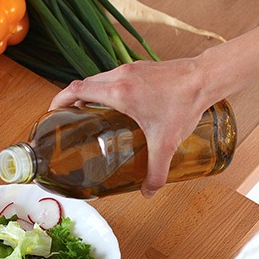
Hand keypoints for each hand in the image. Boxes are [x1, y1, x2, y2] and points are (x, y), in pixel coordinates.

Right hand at [48, 57, 212, 195]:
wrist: (206, 78)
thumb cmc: (184, 104)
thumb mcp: (167, 143)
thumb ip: (156, 171)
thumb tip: (148, 192)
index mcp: (118, 92)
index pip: (76, 89)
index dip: (59, 99)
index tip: (53, 111)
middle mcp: (119, 76)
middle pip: (83, 84)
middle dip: (71, 99)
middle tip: (69, 118)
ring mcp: (130, 68)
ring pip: (98, 78)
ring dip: (89, 93)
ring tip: (89, 113)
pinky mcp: (140, 67)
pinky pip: (113, 76)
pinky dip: (106, 88)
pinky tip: (116, 105)